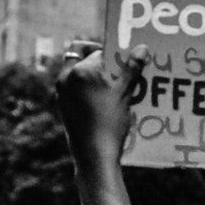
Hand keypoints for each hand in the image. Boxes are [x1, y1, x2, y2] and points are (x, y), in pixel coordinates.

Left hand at [57, 41, 147, 166]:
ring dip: (95, 75)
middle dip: (101, 61)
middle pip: (82, 57)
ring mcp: (62, 94)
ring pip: (78, 74)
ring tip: (116, 86)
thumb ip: (132, 68)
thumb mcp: (124, 93)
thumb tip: (142, 48)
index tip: (126, 60)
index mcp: (79, 70)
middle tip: (119, 70)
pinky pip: (76, 90)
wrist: (93, 156)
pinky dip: (89, 90)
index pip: (98, 51)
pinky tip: (106, 102)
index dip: (113, 53)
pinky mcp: (63, 107)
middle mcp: (65, 78)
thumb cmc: (109, 122)